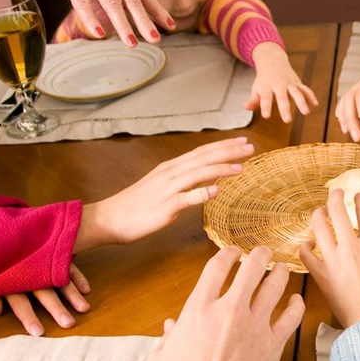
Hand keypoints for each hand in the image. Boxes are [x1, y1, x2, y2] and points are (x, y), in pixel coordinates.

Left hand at [0, 263, 90, 335]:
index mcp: (9, 278)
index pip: (19, 302)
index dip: (28, 317)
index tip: (39, 333)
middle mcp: (28, 269)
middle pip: (44, 292)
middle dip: (56, 308)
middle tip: (69, 324)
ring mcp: (42, 259)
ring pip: (59, 278)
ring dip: (72, 294)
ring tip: (84, 309)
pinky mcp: (53, 250)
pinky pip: (68, 263)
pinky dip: (77, 276)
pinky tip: (86, 289)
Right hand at [26, 0, 173, 46]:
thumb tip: (130, 11)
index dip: (157, 9)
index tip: (170, 26)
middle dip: (145, 20)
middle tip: (156, 39)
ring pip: (110, 1)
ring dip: (122, 23)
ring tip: (131, 43)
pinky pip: (81, 1)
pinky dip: (91, 18)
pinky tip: (99, 33)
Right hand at [75, 137, 254, 250]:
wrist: (109, 218)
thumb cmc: (136, 205)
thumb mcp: (161, 186)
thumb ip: (182, 181)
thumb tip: (206, 180)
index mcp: (171, 168)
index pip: (202, 152)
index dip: (224, 146)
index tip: (243, 141)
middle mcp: (170, 174)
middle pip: (203, 158)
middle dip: (228, 152)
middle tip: (251, 147)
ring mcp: (166, 190)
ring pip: (197, 174)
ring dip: (220, 169)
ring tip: (241, 167)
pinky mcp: (163, 208)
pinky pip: (185, 199)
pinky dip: (201, 193)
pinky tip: (216, 191)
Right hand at [145, 246, 303, 360]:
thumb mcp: (161, 357)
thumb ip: (168, 337)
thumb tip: (170, 327)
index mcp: (198, 308)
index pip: (216, 267)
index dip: (228, 254)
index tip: (233, 253)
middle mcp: (229, 310)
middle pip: (251, 268)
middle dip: (260, 255)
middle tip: (265, 252)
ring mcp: (254, 325)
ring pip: (275, 286)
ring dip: (281, 274)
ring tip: (283, 270)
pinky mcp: (272, 345)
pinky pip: (291, 317)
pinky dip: (296, 305)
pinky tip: (297, 301)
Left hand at [246, 43, 318, 122]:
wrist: (273, 61)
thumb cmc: (263, 79)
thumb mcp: (256, 88)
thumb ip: (254, 100)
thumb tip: (246, 107)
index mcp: (266, 87)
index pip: (265, 98)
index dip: (265, 106)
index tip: (266, 116)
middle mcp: (278, 85)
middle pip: (282, 97)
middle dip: (285, 108)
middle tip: (287, 121)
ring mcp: (289, 83)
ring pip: (297, 93)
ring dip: (302, 102)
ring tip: (306, 113)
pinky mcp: (297, 82)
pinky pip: (305, 89)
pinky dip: (311, 96)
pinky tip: (315, 105)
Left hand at [299, 190, 359, 327]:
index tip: (358, 196)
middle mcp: (351, 247)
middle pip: (337, 210)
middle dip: (335, 196)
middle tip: (336, 193)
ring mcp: (333, 260)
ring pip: (318, 226)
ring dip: (318, 214)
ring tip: (320, 212)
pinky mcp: (320, 275)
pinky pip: (306, 254)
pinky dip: (306, 246)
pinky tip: (310, 243)